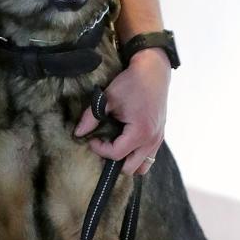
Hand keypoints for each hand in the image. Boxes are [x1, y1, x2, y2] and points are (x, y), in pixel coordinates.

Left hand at [73, 49, 170, 174]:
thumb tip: (78, 133)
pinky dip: (137, 155)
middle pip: (130, 168)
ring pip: (143, 166)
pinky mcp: (160, 135)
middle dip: (114, 160)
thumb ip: (91, 117)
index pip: (116, 154)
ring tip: (117, 146)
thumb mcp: (108, 99)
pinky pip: (149, 156)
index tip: (92, 139)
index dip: (100, 149)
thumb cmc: (131, 83)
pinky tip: (126, 141)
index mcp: (140, 132)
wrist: (154, 71)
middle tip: (104, 144)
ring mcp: (158, 139)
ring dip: (128, 161)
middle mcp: (152, 140)